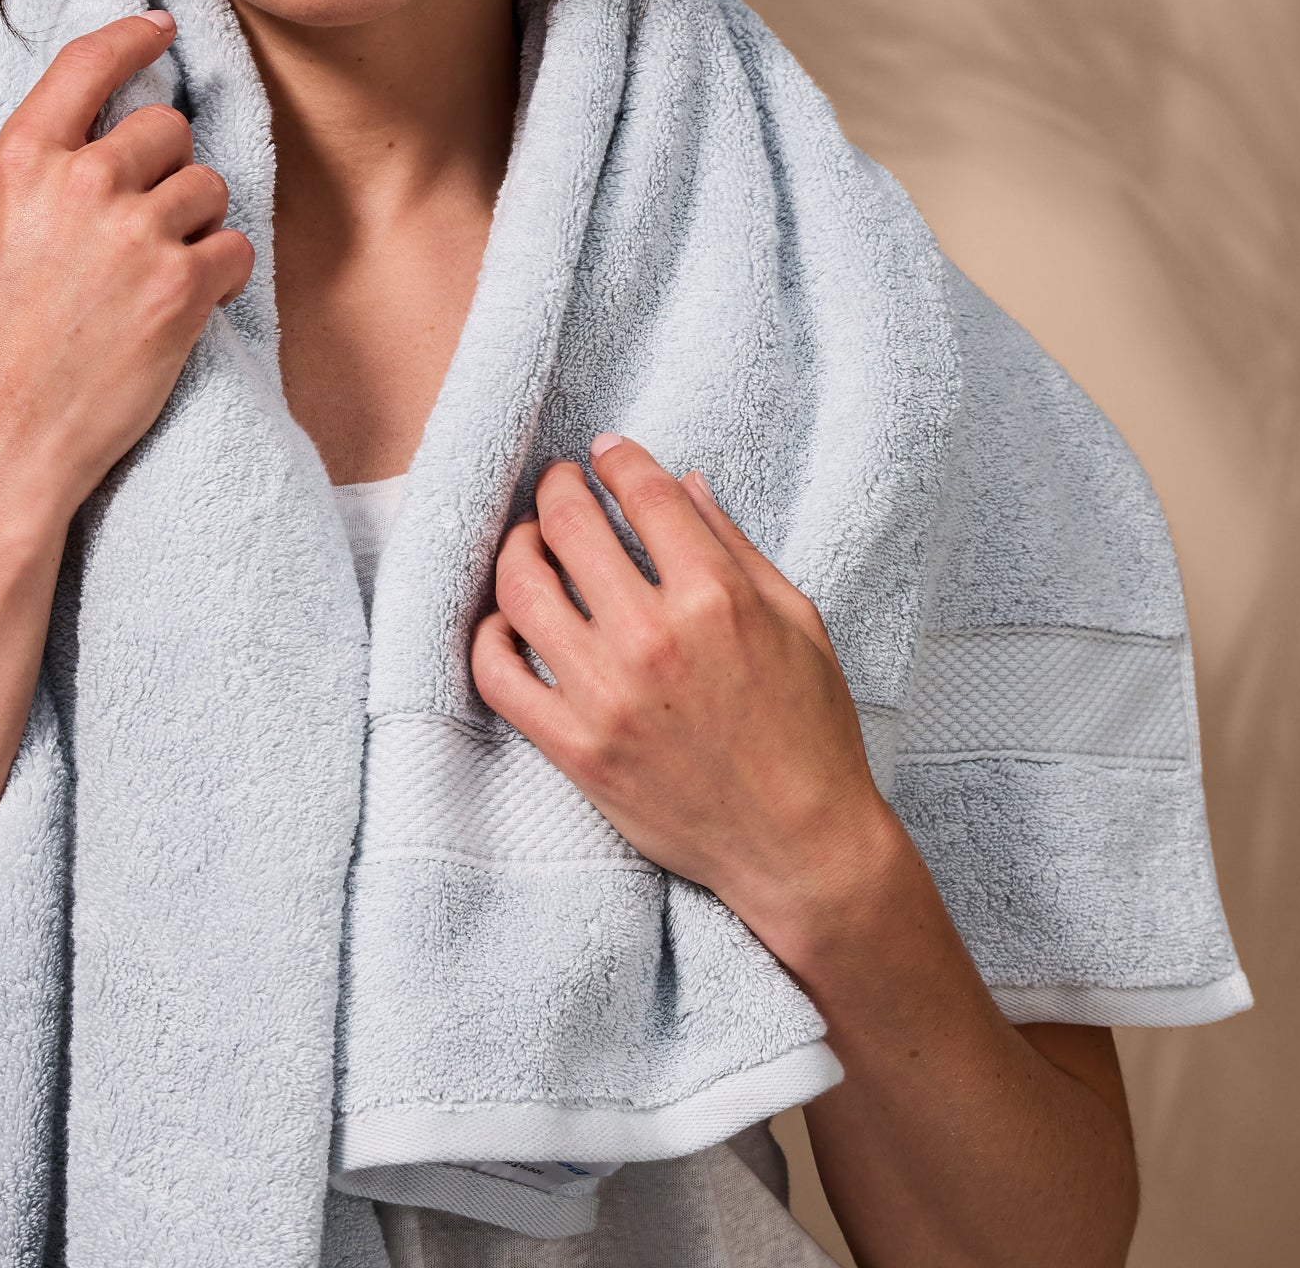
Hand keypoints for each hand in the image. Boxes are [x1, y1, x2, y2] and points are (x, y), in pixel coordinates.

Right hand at [0, 10, 253, 530]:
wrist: (4, 434)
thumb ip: (34, 177)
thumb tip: (84, 142)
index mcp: (22, 162)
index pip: (87, 66)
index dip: (131, 38)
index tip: (159, 28)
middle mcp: (83, 183)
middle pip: (167, 127)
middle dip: (166, 167)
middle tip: (141, 225)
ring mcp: (137, 233)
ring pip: (208, 186)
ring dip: (197, 223)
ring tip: (157, 274)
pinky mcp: (184, 286)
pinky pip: (237, 247)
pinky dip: (223, 273)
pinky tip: (188, 303)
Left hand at [471, 434, 896, 960]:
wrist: (800, 847)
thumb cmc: (810, 732)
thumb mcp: (796, 620)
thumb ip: (734, 545)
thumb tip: (683, 482)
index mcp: (717, 599)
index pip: (643, 494)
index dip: (617, 459)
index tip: (605, 453)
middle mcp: (654, 639)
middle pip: (568, 527)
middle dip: (556, 488)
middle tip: (558, 485)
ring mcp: (607, 696)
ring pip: (520, 590)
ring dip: (516, 550)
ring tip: (528, 543)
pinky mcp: (575, 749)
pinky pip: (497, 676)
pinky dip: (489, 637)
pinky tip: (506, 622)